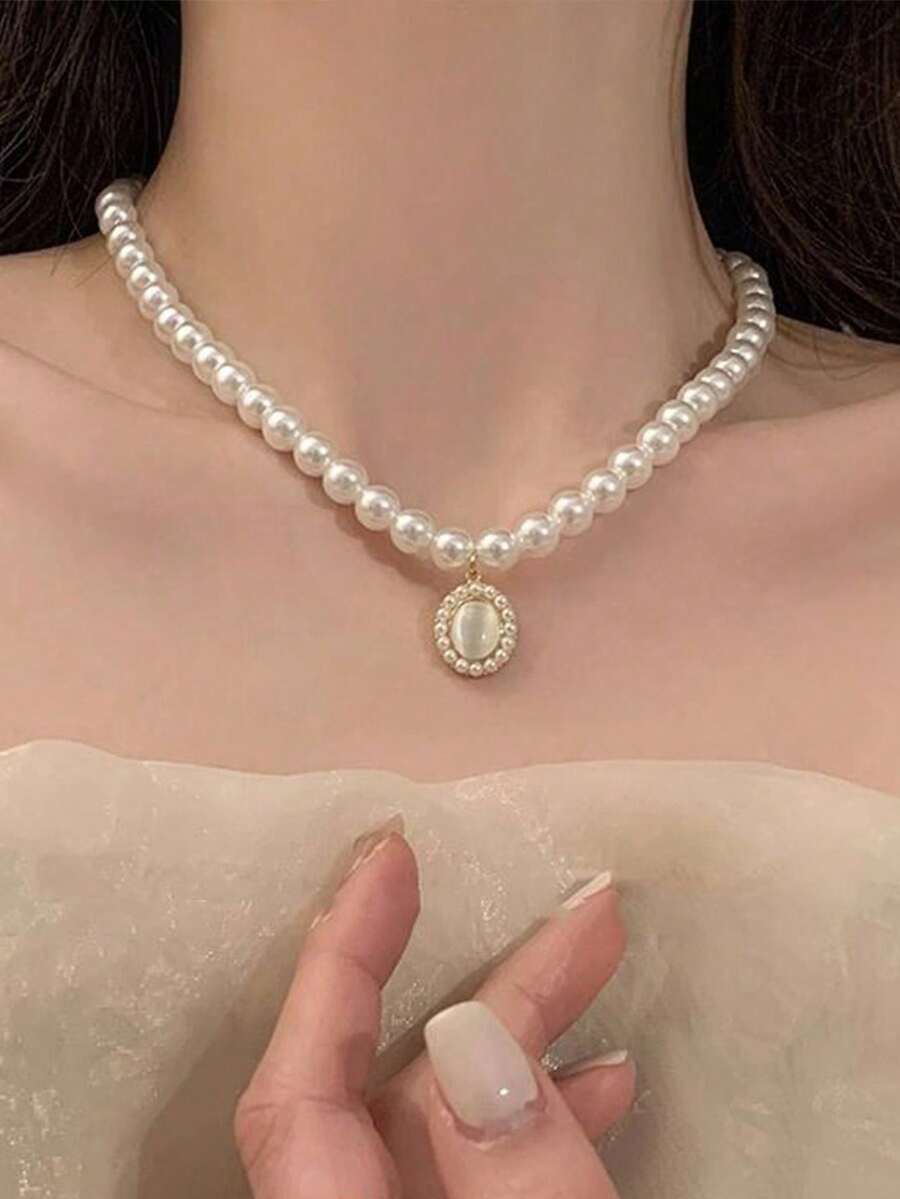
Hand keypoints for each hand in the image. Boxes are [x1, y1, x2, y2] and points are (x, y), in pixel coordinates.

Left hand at [235, 820, 633, 1197]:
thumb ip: (514, 1179)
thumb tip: (472, 1036)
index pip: (300, 1083)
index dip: (338, 959)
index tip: (390, 855)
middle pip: (396, 1081)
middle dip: (493, 983)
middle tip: (580, 907)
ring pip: (447, 1117)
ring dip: (527, 1035)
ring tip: (600, 960)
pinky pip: (479, 1169)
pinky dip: (537, 1119)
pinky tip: (601, 1081)